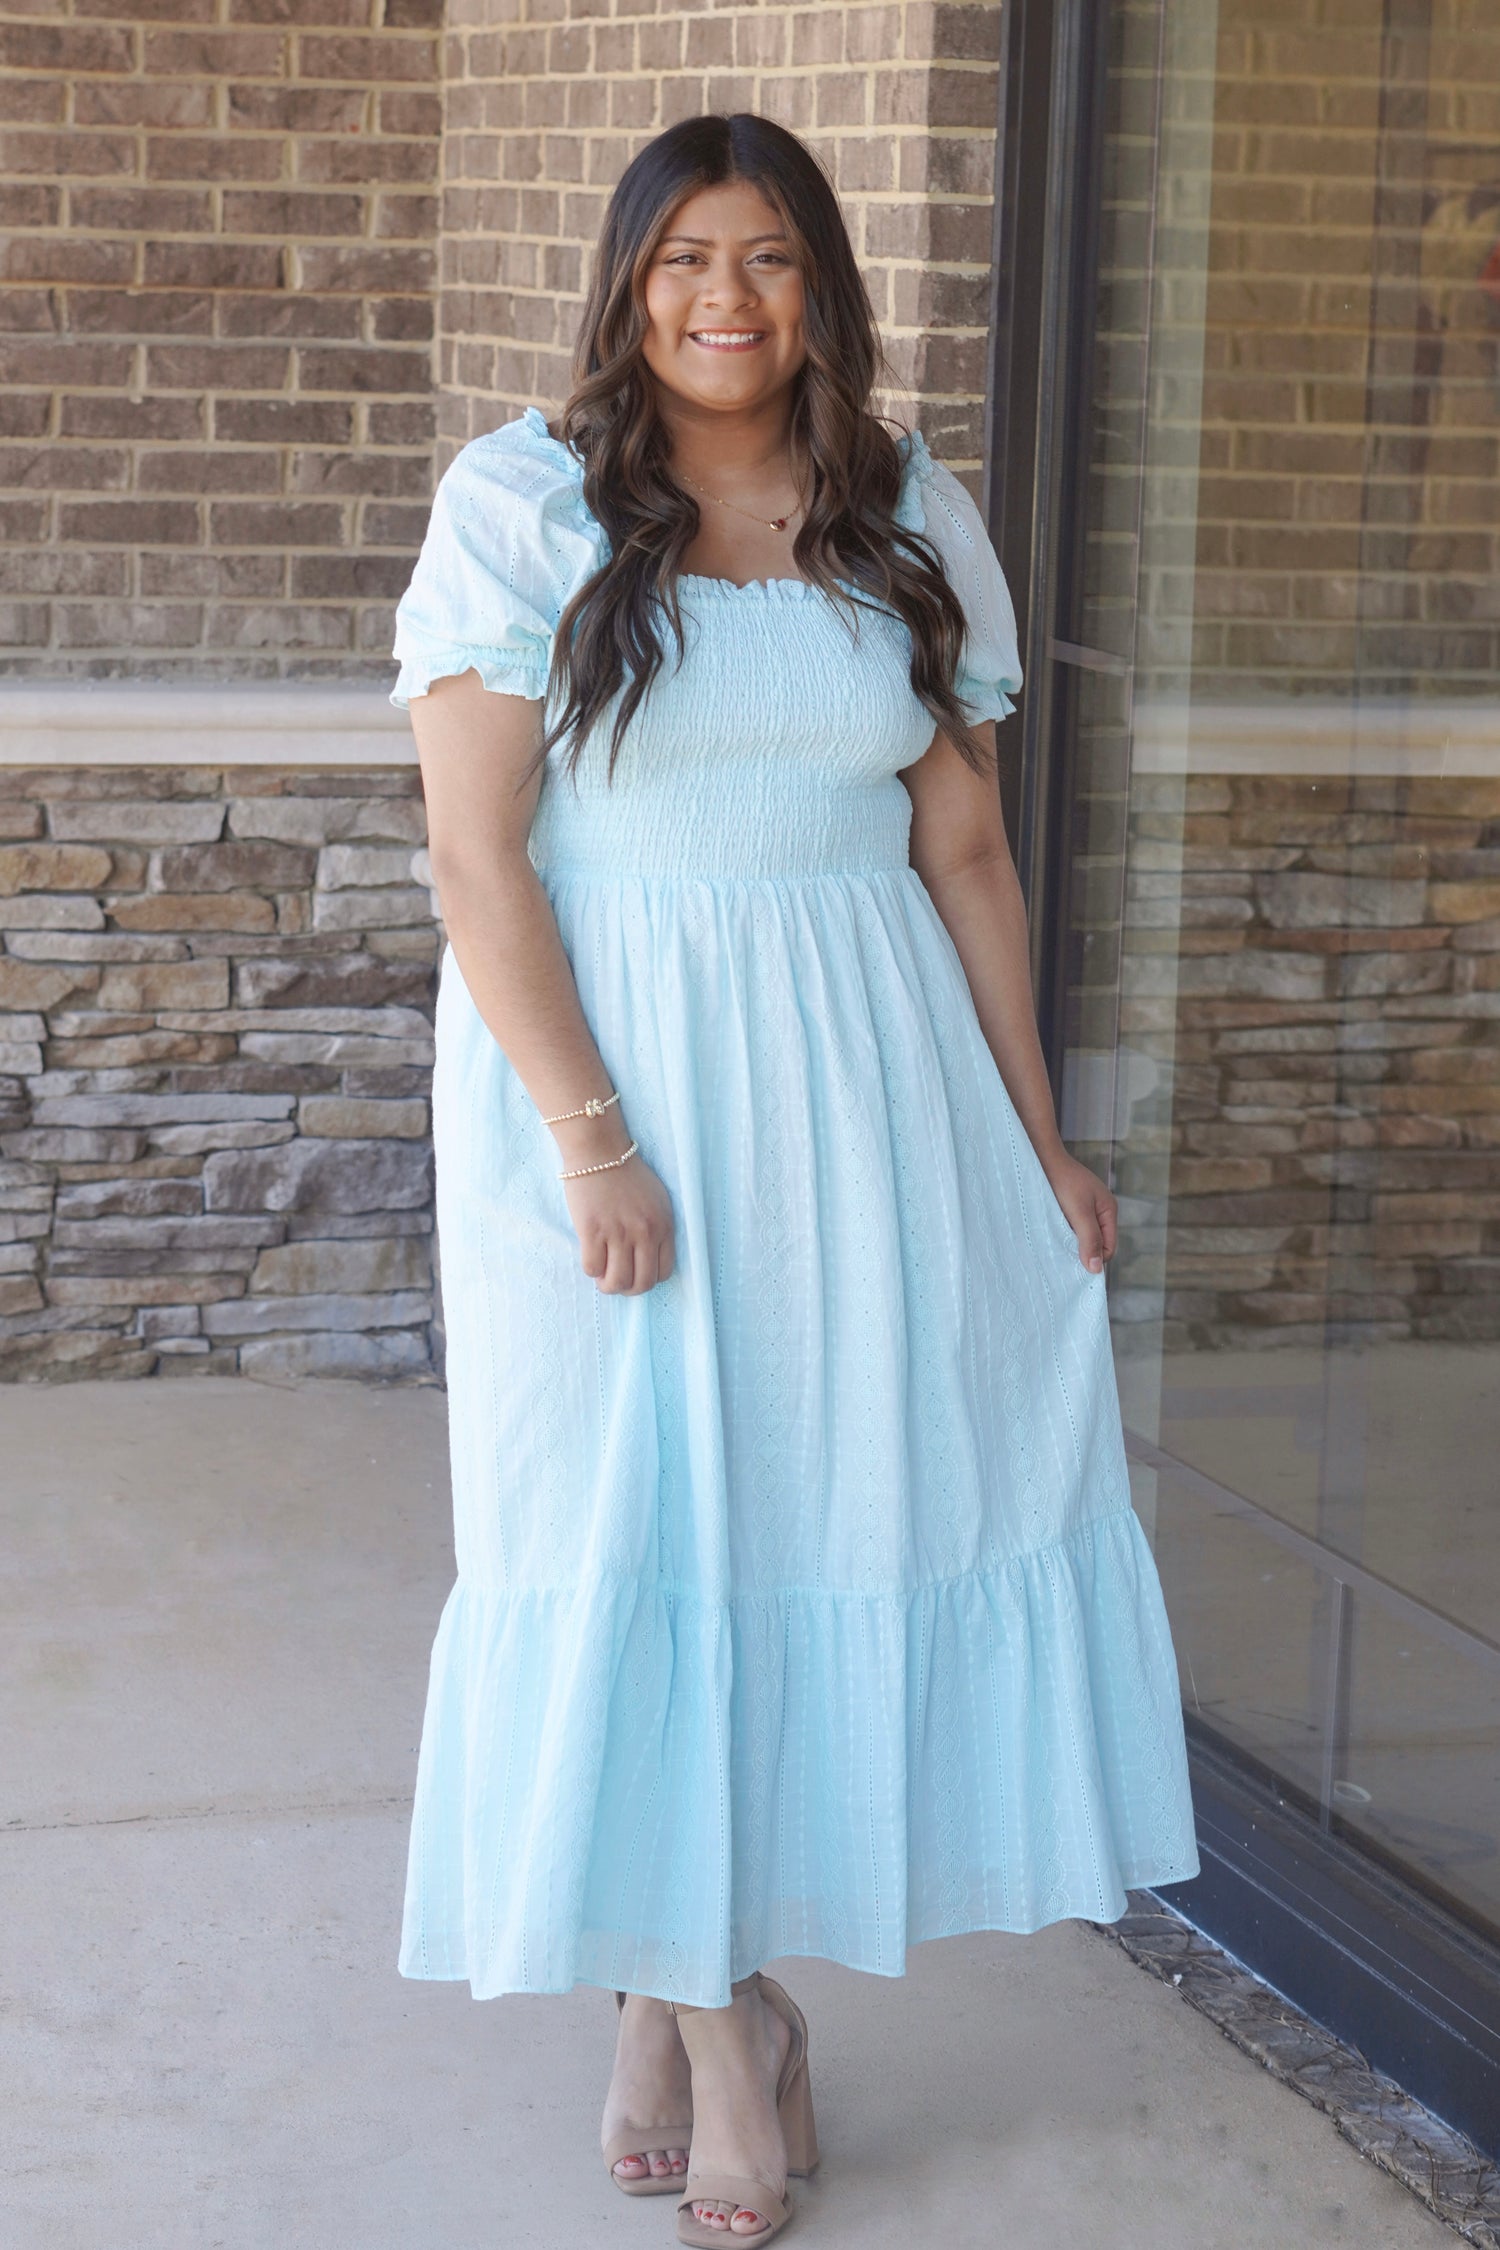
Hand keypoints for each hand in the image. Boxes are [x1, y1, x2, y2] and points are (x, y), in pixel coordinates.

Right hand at [561, 1151, 676, 1294]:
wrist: (600, 1151)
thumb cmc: (626, 1174)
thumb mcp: (657, 1200)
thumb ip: (657, 1228)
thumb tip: (646, 1258)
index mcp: (664, 1226)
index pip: (663, 1273)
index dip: (647, 1279)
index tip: (635, 1273)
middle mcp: (644, 1232)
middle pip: (641, 1284)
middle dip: (628, 1289)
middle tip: (616, 1280)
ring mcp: (618, 1233)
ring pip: (616, 1282)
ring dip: (607, 1285)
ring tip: (602, 1275)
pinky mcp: (593, 1230)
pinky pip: (592, 1268)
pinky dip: (591, 1270)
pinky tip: (590, 1256)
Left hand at [1044, 1152, 1117, 1273]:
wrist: (1041, 1157)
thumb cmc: (1062, 1182)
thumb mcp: (1079, 1213)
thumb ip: (1089, 1239)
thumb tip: (1096, 1269)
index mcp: (1108, 1210)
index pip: (1108, 1247)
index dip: (1094, 1257)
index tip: (1073, 1262)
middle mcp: (1099, 1210)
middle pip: (1096, 1243)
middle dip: (1082, 1250)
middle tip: (1062, 1252)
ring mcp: (1085, 1208)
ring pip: (1081, 1236)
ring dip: (1070, 1241)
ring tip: (1055, 1240)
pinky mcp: (1070, 1206)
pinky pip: (1071, 1227)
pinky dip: (1062, 1232)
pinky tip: (1051, 1231)